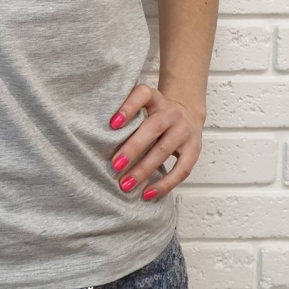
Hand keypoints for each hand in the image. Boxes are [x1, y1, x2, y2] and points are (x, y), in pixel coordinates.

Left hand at [109, 84, 204, 200]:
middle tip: (114, 166)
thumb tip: (94, 136)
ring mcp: (184, 131)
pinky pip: (182, 169)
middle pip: (152, 128)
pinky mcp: (193, 149)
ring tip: (125, 185)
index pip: (143, 94)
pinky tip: (147, 194)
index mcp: (155, 98)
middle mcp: (171, 112)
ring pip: (163, 151)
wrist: (188, 113)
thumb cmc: (153, 113)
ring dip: (143, 170)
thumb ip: (125, 114)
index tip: (112, 123)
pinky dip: (164, 184)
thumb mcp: (143, 105)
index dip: (128, 107)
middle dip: (132, 148)